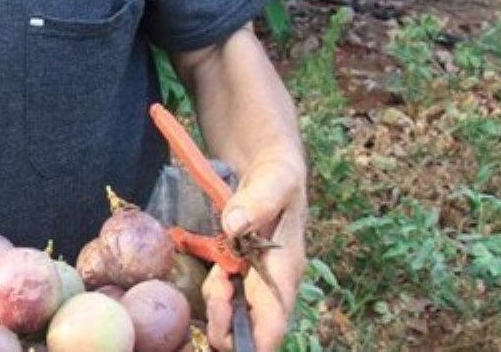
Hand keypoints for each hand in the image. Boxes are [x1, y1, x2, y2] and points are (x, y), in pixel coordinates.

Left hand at [201, 159, 305, 351]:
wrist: (269, 165)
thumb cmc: (278, 175)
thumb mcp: (275, 178)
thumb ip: (259, 200)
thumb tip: (235, 224)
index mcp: (286, 274)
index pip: (272, 330)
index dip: (246, 338)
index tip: (221, 302)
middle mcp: (273, 289)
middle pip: (248, 336)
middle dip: (222, 321)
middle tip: (215, 280)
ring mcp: (256, 285)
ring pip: (233, 323)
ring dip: (216, 306)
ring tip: (216, 270)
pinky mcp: (241, 278)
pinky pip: (224, 303)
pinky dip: (213, 294)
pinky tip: (214, 268)